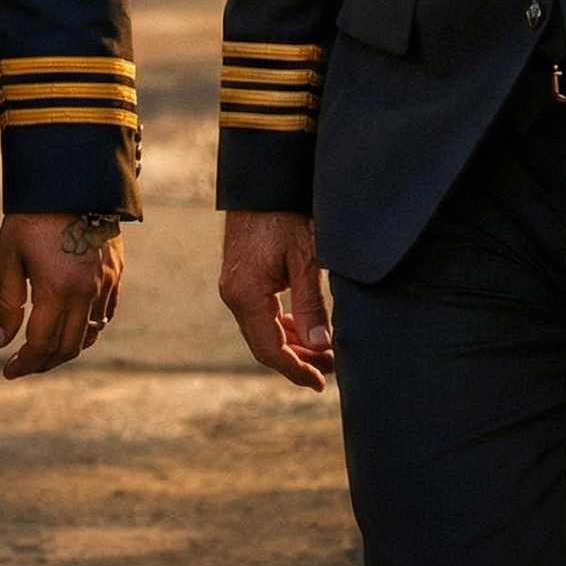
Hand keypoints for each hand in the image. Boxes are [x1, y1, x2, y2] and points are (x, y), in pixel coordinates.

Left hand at [0, 212, 123, 378]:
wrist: (71, 181)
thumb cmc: (32, 217)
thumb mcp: (9, 256)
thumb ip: (6, 301)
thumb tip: (0, 341)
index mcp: (56, 289)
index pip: (41, 343)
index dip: (24, 363)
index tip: (8, 370)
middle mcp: (86, 291)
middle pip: (68, 347)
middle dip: (44, 363)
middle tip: (24, 365)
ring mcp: (105, 283)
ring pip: (90, 334)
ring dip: (67, 349)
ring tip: (45, 348)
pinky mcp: (116, 274)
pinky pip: (106, 314)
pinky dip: (89, 328)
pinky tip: (71, 326)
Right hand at [218, 210, 332, 390]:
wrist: (263, 181)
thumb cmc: (286, 215)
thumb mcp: (306, 259)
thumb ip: (312, 304)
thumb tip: (322, 346)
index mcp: (246, 295)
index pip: (270, 350)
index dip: (296, 370)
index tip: (320, 384)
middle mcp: (234, 295)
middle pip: (264, 345)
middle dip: (298, 360)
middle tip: (331, 369)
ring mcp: (234, 286)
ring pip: (262, 331)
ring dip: (292, 345)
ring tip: (324, 352)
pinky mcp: (241, 277)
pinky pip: (260, 314)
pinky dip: (283, 326)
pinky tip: (305, 329)